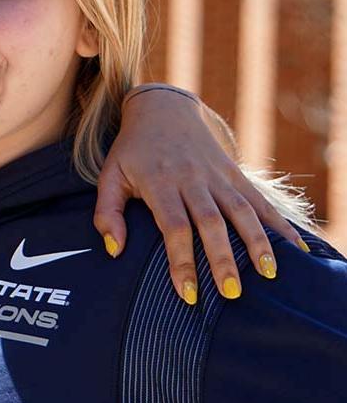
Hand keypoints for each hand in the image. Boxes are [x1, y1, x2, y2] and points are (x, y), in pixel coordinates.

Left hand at [94, 85, 307, 304]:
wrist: (162, 108)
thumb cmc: (132, 151)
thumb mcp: (110, 176)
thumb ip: (107, 212)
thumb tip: (114, 250)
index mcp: (160, 183)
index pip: (174, 227)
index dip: (181, 261)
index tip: (187, 293)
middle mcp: (191, 179)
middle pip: (211, 223)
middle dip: (222, 259)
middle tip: (230, 293)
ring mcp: (216, 175)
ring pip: (241, 210)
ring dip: (256, 242)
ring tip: (268, 274)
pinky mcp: (234, 172)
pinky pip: (258, 199)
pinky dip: (277, 223)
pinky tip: (294, 248)